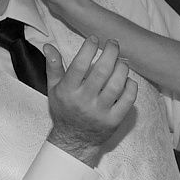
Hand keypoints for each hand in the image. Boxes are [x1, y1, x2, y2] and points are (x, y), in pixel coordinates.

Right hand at [45, 36, 136, 165]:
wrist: (74, 140)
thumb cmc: (65, 110)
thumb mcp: (54, 89)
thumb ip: (53, 66)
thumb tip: (49, 46)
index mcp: (68, 91)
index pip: (79, 65)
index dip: (89, 48)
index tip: (94, 39)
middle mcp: (84, 101)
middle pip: (102, 71)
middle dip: (110, 52)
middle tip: (113, 43)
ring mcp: (101, 112)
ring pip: (117, 84)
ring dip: (122, 67)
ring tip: (121, 60)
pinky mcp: (114, 120)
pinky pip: (128, 99)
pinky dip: (131, 85)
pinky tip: (127, 79)